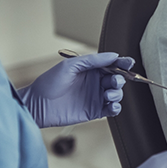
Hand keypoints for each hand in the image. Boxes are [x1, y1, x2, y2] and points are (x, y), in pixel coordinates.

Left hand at [18, 52, 133, 127]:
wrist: (37, 104)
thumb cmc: (50, 82)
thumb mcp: (71, 65)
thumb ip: (93, 60)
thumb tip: (114, 55)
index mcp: (91, 69)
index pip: (112, 64)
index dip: (122, 63)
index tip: (129, 63)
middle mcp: (95, 82)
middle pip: (117, 79)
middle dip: (120, 79)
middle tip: (113, 80)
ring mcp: (95, 97)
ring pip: (116, 94)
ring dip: (117, 93)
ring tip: (108, 94)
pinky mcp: (94, 111)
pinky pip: (111, 109)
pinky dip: (115, 108)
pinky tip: (111, 105)